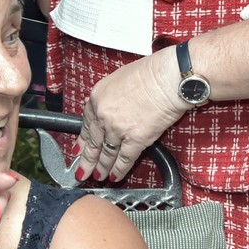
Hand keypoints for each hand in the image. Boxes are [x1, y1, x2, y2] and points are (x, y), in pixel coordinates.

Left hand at [74, 49, 190, 183]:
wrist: (169, 77)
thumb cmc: (152, 72)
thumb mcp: (120, 77)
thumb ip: (110, 96)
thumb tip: (109, 106)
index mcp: (98, 97)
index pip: (86, 123)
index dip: (83, 140)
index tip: (79, 149)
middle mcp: (104, 114)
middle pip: (93, 142)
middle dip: (87, 160)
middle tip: (82, 171)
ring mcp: (118, 128)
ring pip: (107, 153)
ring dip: (102, 168)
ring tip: (98, 176)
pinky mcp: (135, 139)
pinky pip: (124, 159)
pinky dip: (119, 170)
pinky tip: (115, 176)